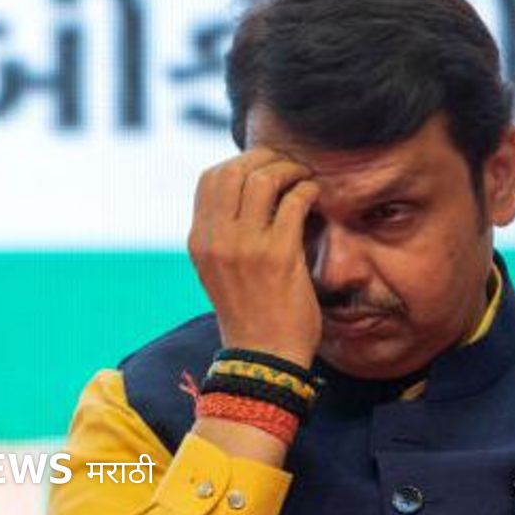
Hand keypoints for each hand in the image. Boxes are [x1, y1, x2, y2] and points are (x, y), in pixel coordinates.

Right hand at [188, 148, 321, 368]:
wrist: (263, 357)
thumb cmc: (250, 312)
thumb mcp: (220, 269)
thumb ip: (225, 232)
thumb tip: (250, 189)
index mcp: (199, 240)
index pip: (210, 178)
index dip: (239, 162)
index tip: (263, 166)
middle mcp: (216, 239)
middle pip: (235, 169)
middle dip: (266, 157)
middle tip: (289, 165)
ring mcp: (246, 246)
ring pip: (264, 178)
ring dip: (290, 170)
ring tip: (304, 177)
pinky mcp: (278, 256)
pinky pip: (294, 201)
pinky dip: (308, 190)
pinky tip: (315, 196)